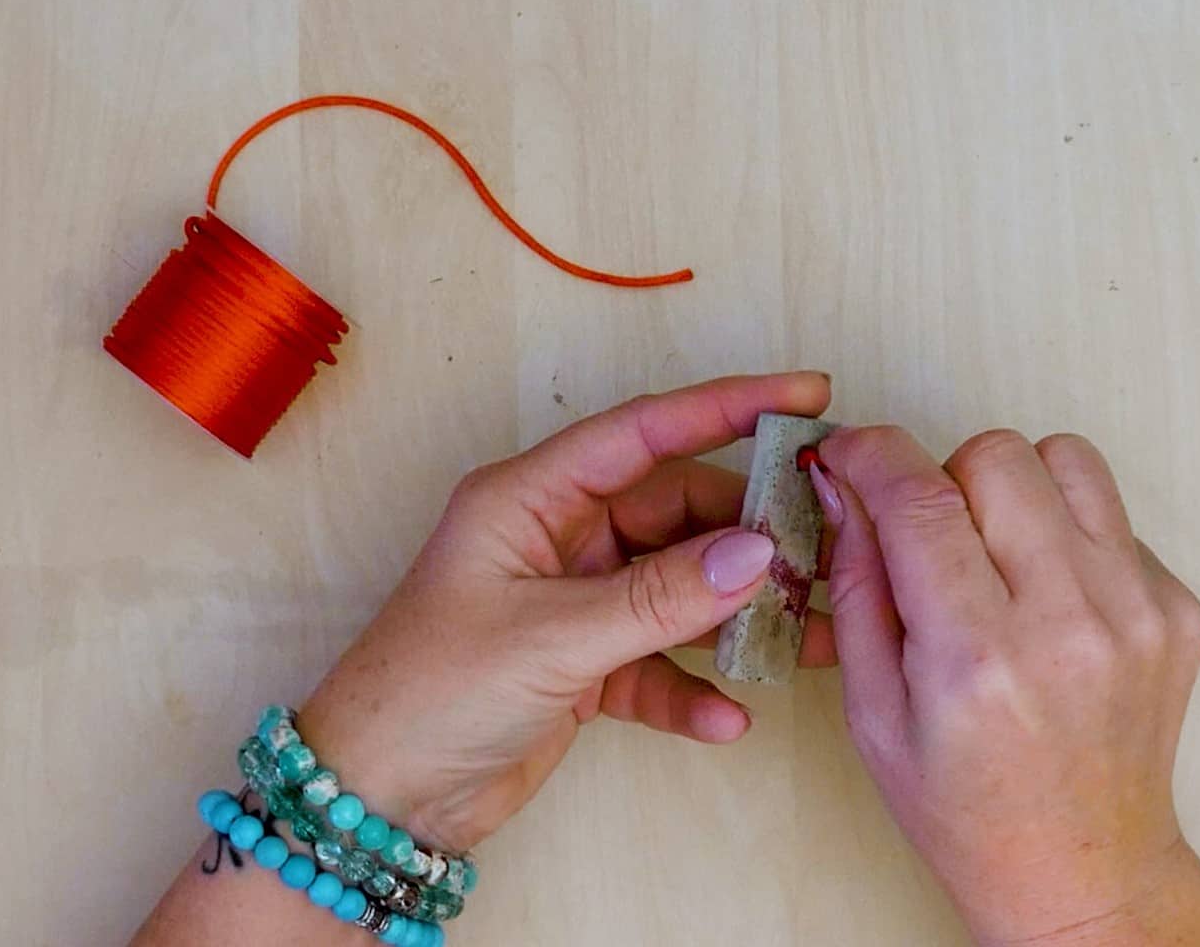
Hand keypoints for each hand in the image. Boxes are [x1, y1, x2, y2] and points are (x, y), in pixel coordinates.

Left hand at [294, 372, 836, 852]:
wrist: (375, 802)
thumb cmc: (428, 693)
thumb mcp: (550, 638)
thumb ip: (659, 597)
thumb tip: (759, 555)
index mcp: (530, 497)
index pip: (643, 432)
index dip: (727, 406)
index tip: (807, 397)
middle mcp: (557, 537)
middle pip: (677, 512)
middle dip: (749, 534)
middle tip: (824, 550)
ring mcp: (574, 601)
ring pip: (679, 588)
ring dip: (736, 616)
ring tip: (807, 636)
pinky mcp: (584, 666)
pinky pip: (658, 662)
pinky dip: (692, 688)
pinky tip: (727, 718)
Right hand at [812, 426, 1199, 945]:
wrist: (1083, 871)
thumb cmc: (966, 808)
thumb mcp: (872, 711)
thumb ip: (854, 584)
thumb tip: (841, 483)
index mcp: (978, 658)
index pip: (920, 497)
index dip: (871, 453)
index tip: (849, 453)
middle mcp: (1070, 622)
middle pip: (997, 455)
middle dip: (945, 479)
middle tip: (933, 542)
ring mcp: (1137, 609)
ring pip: (1066, 458)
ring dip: (1016, 490)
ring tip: (998, 561)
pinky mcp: (1178, 606)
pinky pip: (1110, 513)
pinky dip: (1067, 536)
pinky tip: (1049, 604)